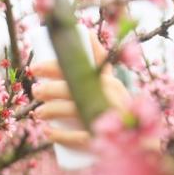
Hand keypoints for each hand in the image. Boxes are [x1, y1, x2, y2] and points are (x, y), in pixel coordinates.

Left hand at [32, 29, 131, 148]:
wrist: (138, 141)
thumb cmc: (115, 108)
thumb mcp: (111, 83)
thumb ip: (99, 62)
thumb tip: (86, 33)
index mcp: (109, 81)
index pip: (80, 67)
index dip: (54, 66)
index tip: (34, 68)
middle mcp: (110, 96)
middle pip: (73, 87)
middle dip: (48, 89)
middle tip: (35, 91)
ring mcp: (107, 117)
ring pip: (73, 109)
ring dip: (49, 110)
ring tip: (37, 113)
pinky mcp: (102, 138)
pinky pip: (78, 136)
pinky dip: (60, 135)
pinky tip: (48, 132)